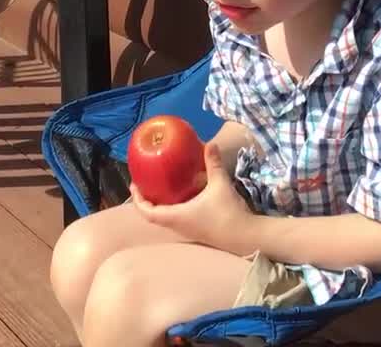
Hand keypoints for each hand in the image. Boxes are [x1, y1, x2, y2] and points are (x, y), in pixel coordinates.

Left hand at [131, 143, 253, 253]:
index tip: (134, 184)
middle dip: (146, 201)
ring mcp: (187, 231)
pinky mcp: (197, 231)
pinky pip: (176, 220)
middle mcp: (178, 226)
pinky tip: (181, 196)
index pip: (147, 212)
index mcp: (176, 216)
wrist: (246, 237)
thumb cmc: (227, 213)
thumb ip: (213, 164)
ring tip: (160, 187)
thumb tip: (209, 143)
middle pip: (153, 216)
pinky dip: (172, 208)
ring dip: (158, 205)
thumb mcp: (220, 184)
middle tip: (145, 183)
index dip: (137, 199)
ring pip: (165, 219)